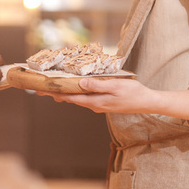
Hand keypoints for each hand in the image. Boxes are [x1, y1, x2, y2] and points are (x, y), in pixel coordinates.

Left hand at [41, 79, 188, 121]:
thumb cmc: (133, 93)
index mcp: (95, 101)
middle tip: (40, 88)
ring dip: (65, 92)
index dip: (55, 93)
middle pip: (71, 98)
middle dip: (56, 93)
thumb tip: (79, 83)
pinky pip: (85, 97)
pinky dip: (76, 92)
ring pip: (77, 98)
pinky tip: (74, 87)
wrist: (147, 102)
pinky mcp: (103, 102)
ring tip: (53, 87)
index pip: (70, 97)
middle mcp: (94, 105)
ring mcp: (99, 104)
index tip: (42, 90)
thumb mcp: (115, 86)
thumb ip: (97, 85)